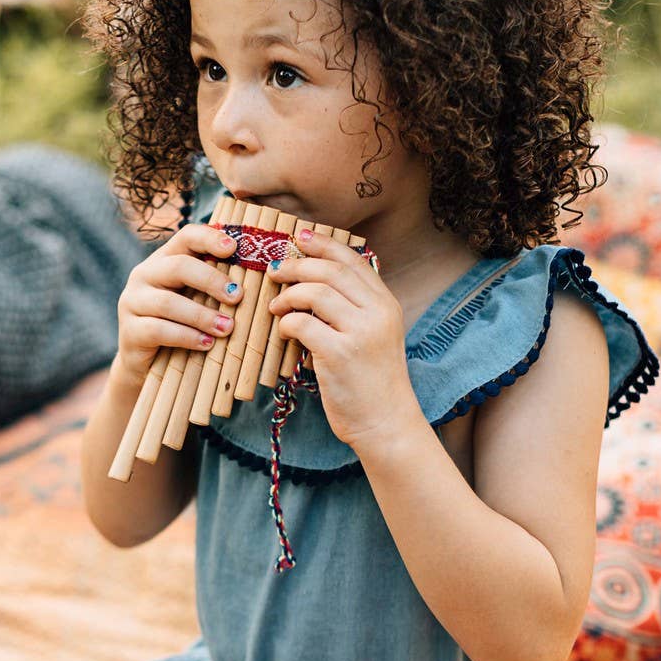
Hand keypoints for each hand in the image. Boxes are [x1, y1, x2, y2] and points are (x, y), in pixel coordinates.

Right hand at [113, 219, 241, 389]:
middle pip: (178, 267)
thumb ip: (213, 286)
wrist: (143, 363)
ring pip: (169, 303)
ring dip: (203, 316)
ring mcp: (132, 302)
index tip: (235, 248)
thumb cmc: (179, 325)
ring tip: (227, 328)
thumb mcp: (194, 300)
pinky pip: (159, 330)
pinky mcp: (130, 331)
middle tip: (237, 297)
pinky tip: (206, 344)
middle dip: (212, 281)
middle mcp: (144, 275)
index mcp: (163, 260)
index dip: (210, 239)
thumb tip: (259, 275)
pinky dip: (187, 337)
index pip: (185, 237)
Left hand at [267, 228, 415, 449]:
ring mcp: (360, 332)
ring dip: (288, 295)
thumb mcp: (375, 336)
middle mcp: (377, 312)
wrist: (385, 422)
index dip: (323, 244)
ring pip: (315, 292)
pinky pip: (302, 323)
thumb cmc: (372, 382)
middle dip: (296, 265)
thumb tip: (316, 282)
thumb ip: (355, 309)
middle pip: (330, 270)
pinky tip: (284, 331)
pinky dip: (287, 323)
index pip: (352, 260)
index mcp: (386, 304)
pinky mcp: (340, 354)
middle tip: (274, 272)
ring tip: (277, 306)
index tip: (300, 238)